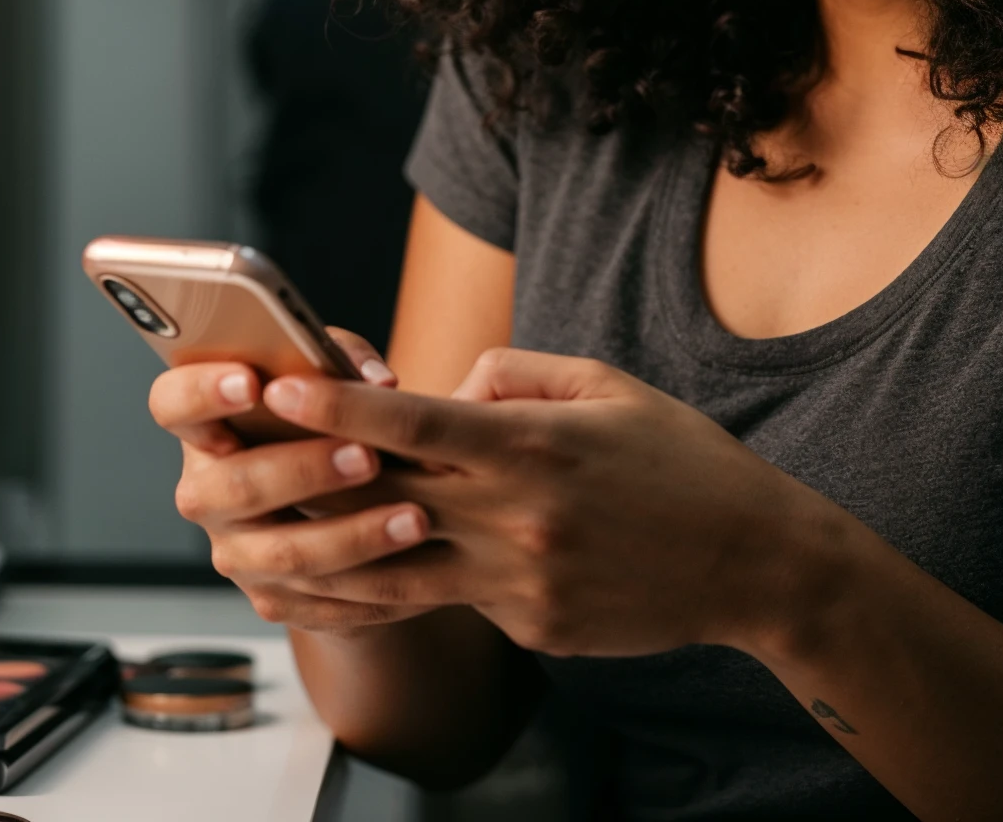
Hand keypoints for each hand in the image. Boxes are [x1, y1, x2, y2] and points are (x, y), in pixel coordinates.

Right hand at [149, 328, 443, 632]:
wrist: (348, 503)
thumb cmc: (330, 420)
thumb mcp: (331, 376)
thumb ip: (344, 360)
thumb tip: (379, 381)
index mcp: (204, 427)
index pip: (173, 405)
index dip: (203, 393)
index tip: (253, 383)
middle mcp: (207, 492)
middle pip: (232, 486)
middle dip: (303, 471)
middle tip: (367, 456)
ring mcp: (236, 552)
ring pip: (284, 553)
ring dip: (353, 536)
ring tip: (413, 517)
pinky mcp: (272, 598)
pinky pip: (318, 601)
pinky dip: (372, 583)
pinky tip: (415, 562)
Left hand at [258, 348, 854, 659]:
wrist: (755, 563)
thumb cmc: (683, 462)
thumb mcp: (608, 386)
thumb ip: (516, 375)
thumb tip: (447, 385)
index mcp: (534, 445)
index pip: (415, 423)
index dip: (340, 406)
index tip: (282, 385)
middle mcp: (518, 517)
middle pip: (388, 498)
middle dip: (313, 474)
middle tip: (247, 453)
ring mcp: (522, 582)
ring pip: (398, 570)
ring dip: (332, 552)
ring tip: (272, 538)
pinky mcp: (532, 629)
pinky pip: (457, 600)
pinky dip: (417, 582)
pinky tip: (376, 571)